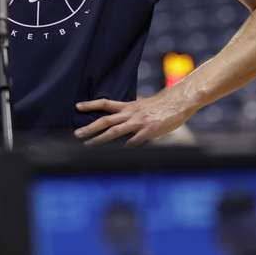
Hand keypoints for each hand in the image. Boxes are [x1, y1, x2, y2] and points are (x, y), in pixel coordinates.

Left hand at [74, 93, 194, 146]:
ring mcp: (139, 122)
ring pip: (115, 131)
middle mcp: (131, 113)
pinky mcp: (149, 131)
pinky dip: (125, 147)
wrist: (179, 101)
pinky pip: (134, 141)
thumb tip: (122, 117)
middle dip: (90, 127)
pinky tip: (119, 152)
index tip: (77, 106)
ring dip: (100, 138)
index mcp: (129, 106)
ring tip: (88, 144)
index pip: (106, 103)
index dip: (91, 104)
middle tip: (76, 134)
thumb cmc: (163, 105)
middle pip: (106, 120)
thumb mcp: (143, 105)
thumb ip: (132, 112)